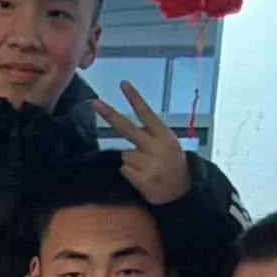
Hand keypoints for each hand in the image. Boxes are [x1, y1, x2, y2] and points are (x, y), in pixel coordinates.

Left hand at [91, 81, 190, 205]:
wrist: (182, 192)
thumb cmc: (172, 164)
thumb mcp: (168, 144)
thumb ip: (150, 134)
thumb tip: (125, 127)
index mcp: (164, 135)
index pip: (146, 113)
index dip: (134, 98)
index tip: (122, 84)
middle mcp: (155, 146)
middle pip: (127, 128)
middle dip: (109, 114)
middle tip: (94, 103)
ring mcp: (148, 163)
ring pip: (124, 154)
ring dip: (131, 161)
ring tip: (146, 168)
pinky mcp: (141, 179)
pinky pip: (124, 170)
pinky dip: (130, 174)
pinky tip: (143, 177)